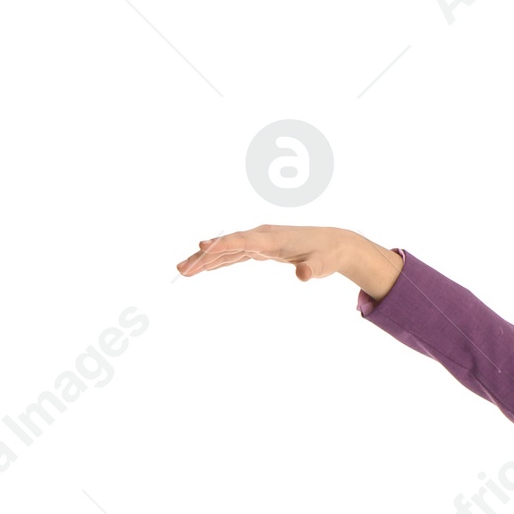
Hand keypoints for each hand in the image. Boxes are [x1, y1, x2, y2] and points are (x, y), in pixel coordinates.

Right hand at [175, 225, 402, 298]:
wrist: (332, 244)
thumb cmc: (326, 255)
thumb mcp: (322, 264)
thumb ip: (312, 270)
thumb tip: (303, 276)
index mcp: (271, 238)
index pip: (241, 241)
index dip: (222, 245)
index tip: (202, 249)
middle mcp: (261, 237)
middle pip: (227, 245)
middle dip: (204, 256)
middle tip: (182, 269)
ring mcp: (258, 242)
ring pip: (227, 250)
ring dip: (205, 260)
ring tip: (183, 270)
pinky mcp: (259, 249)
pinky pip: (233, 254)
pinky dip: (218, 261)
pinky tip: (203, 267)